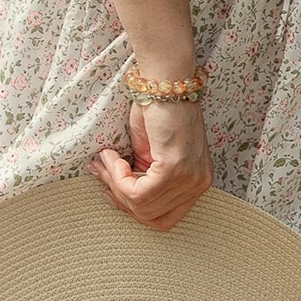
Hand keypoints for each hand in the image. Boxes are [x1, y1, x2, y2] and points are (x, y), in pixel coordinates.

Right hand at [94, 96, 213, 231]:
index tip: (110, 192)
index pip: (163, 218)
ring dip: (115, 183)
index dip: (132, 209)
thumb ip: (140, 175)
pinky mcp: (175, 169)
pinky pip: (138, 192)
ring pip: (141, 206)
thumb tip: (111, 191)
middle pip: (151, 217)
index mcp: (197, 183)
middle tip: (101, 171)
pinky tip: (114, 157)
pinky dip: (119, 178)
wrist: (166, 82)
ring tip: (106, 159)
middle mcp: (199, 184)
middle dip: (119, 196)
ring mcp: (190, 179)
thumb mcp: (149, 152)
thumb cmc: (158, 109)